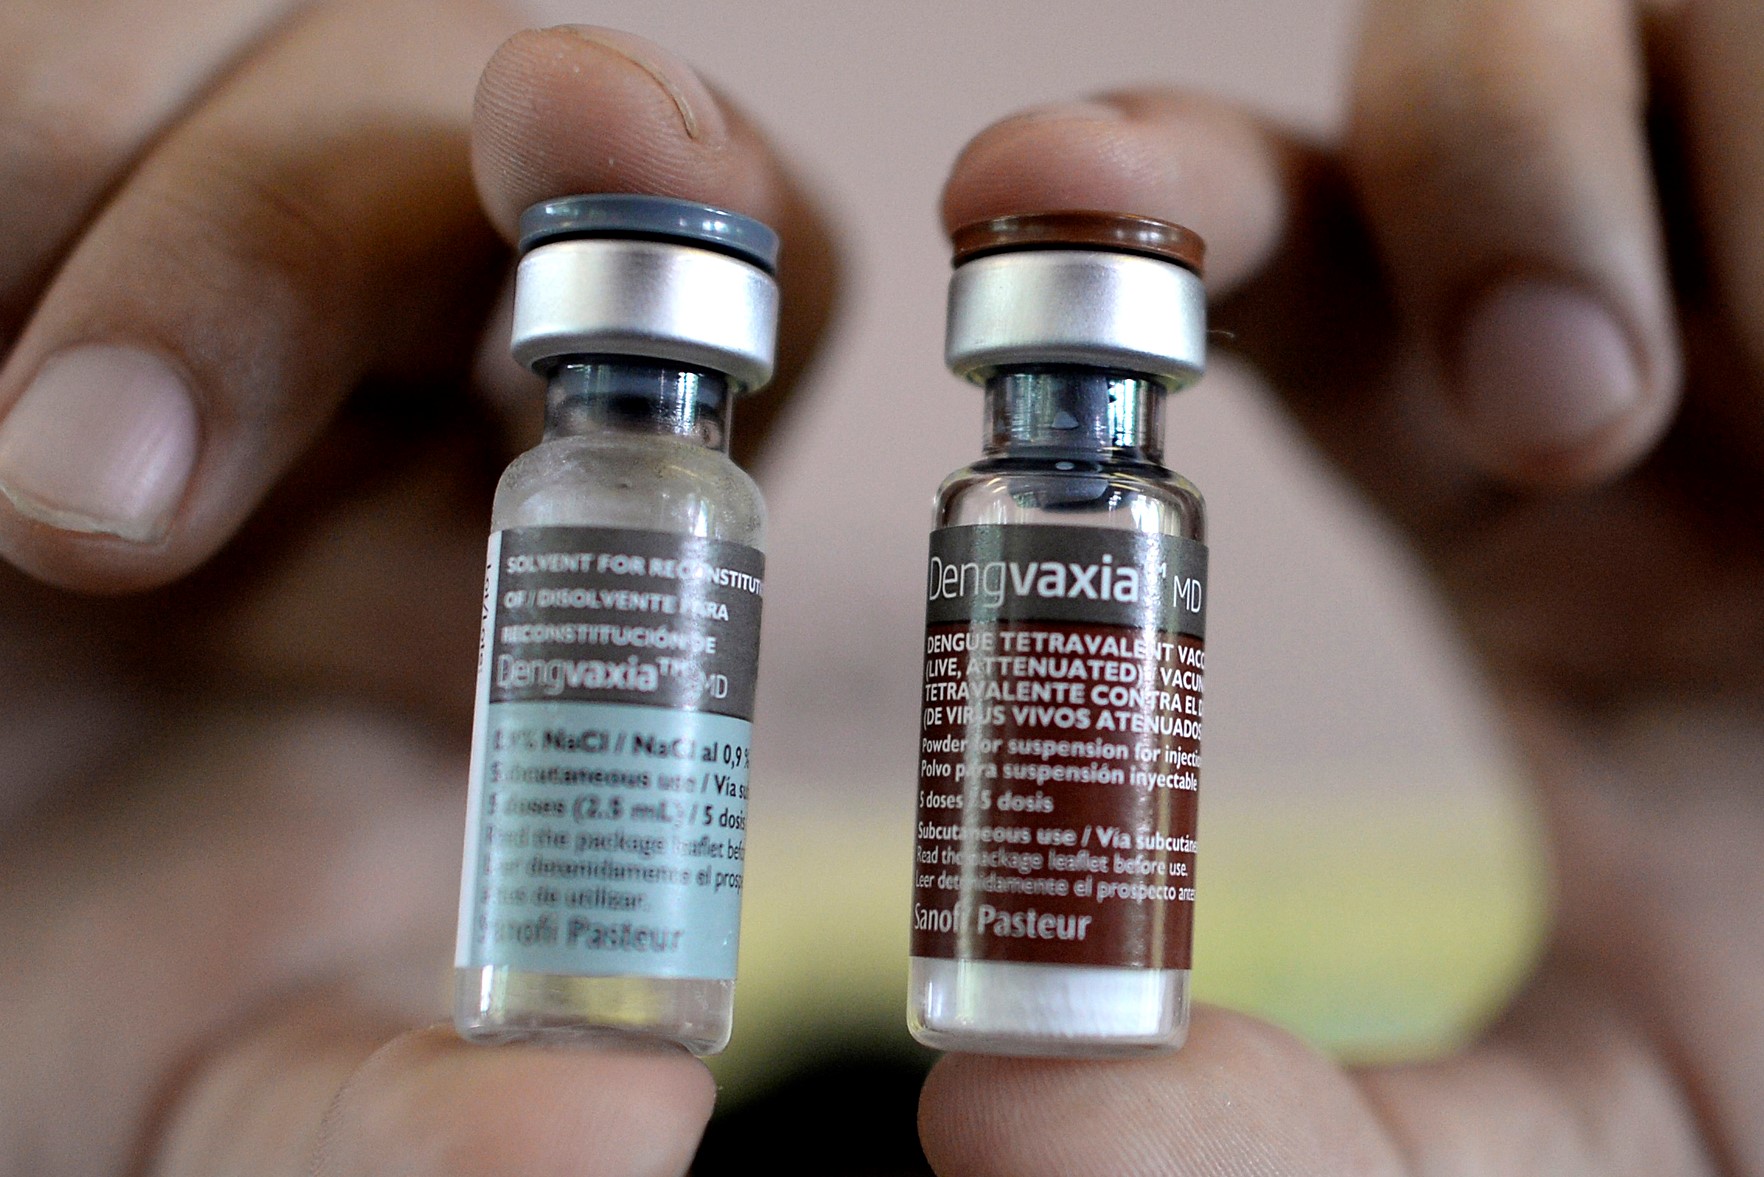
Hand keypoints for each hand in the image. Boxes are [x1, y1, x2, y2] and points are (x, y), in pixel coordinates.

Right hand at [0, 8, 833, 1173]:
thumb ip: (421, 1126)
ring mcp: (195, 265)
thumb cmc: (91, 987)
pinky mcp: (23, 223)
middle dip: (298, 224)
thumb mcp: (253, 1085)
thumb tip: (617, 1135)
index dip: (700, 193)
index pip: (726, 265)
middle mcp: (405, 358)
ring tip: (40, 519)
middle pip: (460, 113)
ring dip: (135, 267)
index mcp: (564, 517)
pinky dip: (10, 200)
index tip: (608, 143)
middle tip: (108, 495)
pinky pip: (36, 106)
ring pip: (210, 71)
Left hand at [921, 1, 1763, 1172]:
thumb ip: (1306, 1139)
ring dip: (1685, 191)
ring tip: (1754, 449)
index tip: (1013, 194)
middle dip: (1465, 162)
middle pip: (1455, 50)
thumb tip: (993, 1115)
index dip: (1142, 193)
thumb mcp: (1585, 1123)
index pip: (1275, 252)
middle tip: (1543, 422)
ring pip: (1668, 13)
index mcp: (1486, 468)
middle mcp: (1632, 313)